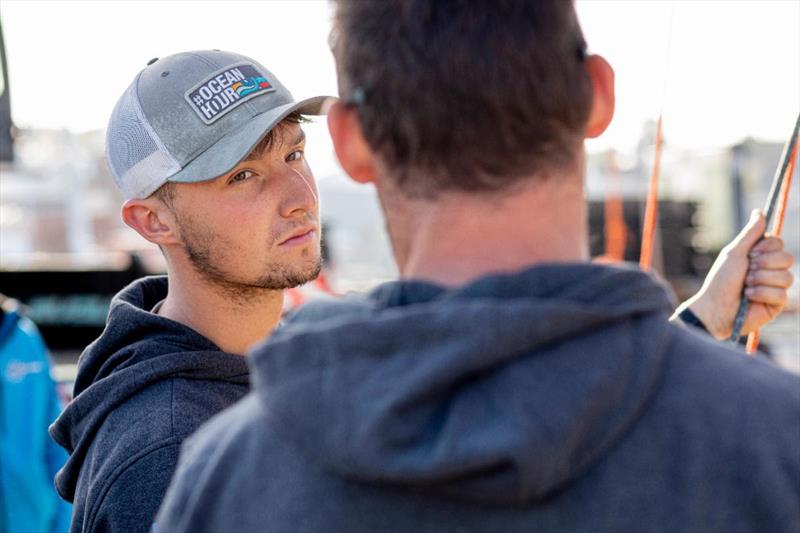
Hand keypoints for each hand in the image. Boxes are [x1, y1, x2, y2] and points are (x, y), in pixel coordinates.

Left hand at [679, 209, 794, 339]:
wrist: (715, 308)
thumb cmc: (721, 280)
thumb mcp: (734, 253)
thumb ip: (750, 234)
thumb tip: (759, 212)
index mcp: (760, 256)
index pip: (779, 243)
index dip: (767, 247)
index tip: (751, 253)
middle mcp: (770, 270)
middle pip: (788, 258)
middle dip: (765, 264)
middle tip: (747, 271)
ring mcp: (775, 287)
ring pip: (786, 277)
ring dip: (761, 280)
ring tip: (746, 286)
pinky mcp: (776, 303)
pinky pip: (781, 294)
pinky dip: (762, 293)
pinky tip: (749, 297)